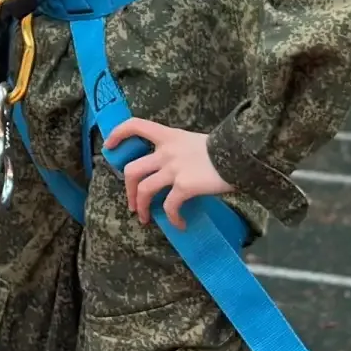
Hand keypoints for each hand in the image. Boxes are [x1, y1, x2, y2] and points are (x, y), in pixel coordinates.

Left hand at [106, 118, 233, 229]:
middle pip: (132, 169)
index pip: (135, 125)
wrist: (242, 155)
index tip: (109, 146)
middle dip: (128, 190)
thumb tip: (173, 169)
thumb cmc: (223, 150)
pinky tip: (179, 224)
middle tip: (132, 204)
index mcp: (168, 136)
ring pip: (143, 189)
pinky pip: (170, 206)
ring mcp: (174, 169)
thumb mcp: (195, 142)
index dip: (118, 134)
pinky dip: (171, 218)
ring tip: (145, 218)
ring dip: (141, 207)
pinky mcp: (185, 186)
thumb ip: (179, 151)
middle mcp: (166, 152)